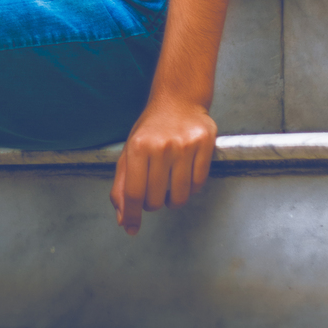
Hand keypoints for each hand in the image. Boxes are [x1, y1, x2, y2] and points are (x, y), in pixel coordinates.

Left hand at [109, 96, 216, 235]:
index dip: (132, 215)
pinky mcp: (205, 146)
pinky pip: (198, 185)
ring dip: (173, 199)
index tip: (132, 228)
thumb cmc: (151, 129)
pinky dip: (190, 188)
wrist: (178, 99)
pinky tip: (184, 175)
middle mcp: (161, 147)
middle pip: (156, 199)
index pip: (133, 192)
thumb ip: (122, 185)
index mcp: (138, 147)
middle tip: (153, 191)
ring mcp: (185, 147)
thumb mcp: (130, 151)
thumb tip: (124, 219)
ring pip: (180, 197)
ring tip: (169, 185)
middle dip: (153, 203)